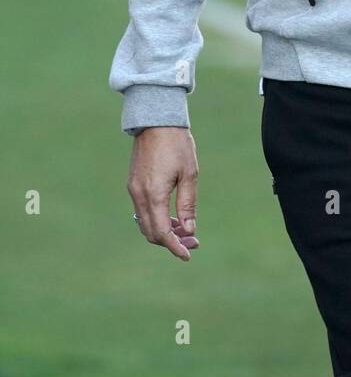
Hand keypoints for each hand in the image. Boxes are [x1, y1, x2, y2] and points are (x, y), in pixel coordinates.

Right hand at [127, 127, 199, 260]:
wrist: (157, 121)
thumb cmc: (177, 145)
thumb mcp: (189, 174)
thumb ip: (187, 204)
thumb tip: (189, 230)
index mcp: (154, 194)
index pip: (162, 232)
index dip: (175, 247)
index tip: (188, 255)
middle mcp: (139, 195)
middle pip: (151, 232)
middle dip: (171, 241)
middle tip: (193, 242)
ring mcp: (133, 190)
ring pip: (145, 223)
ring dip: (163, 232)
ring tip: (185, 230)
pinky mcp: (133, 184)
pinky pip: (142, 211)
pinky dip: (156, 220)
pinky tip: (172, 217)